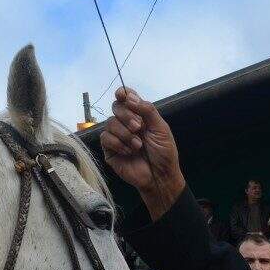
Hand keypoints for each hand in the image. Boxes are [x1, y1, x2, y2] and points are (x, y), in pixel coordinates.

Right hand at [100, 88, 184, 218]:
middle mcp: (126, 123)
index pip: (126, 98)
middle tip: (138, 127)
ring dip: (125, 133)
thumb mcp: (160, 128)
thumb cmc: (163, 152)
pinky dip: (118, 143)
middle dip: (126, 115)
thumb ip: (147, 110)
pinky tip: (129, 152)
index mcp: (139, 115)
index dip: (122, 93)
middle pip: (116, 107)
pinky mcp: (109, 149)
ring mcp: (116, 136)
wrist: (160, 176)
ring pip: (110, 123)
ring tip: (138, 145)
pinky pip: (105, 138)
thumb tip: (129, 96)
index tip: (122, 95)